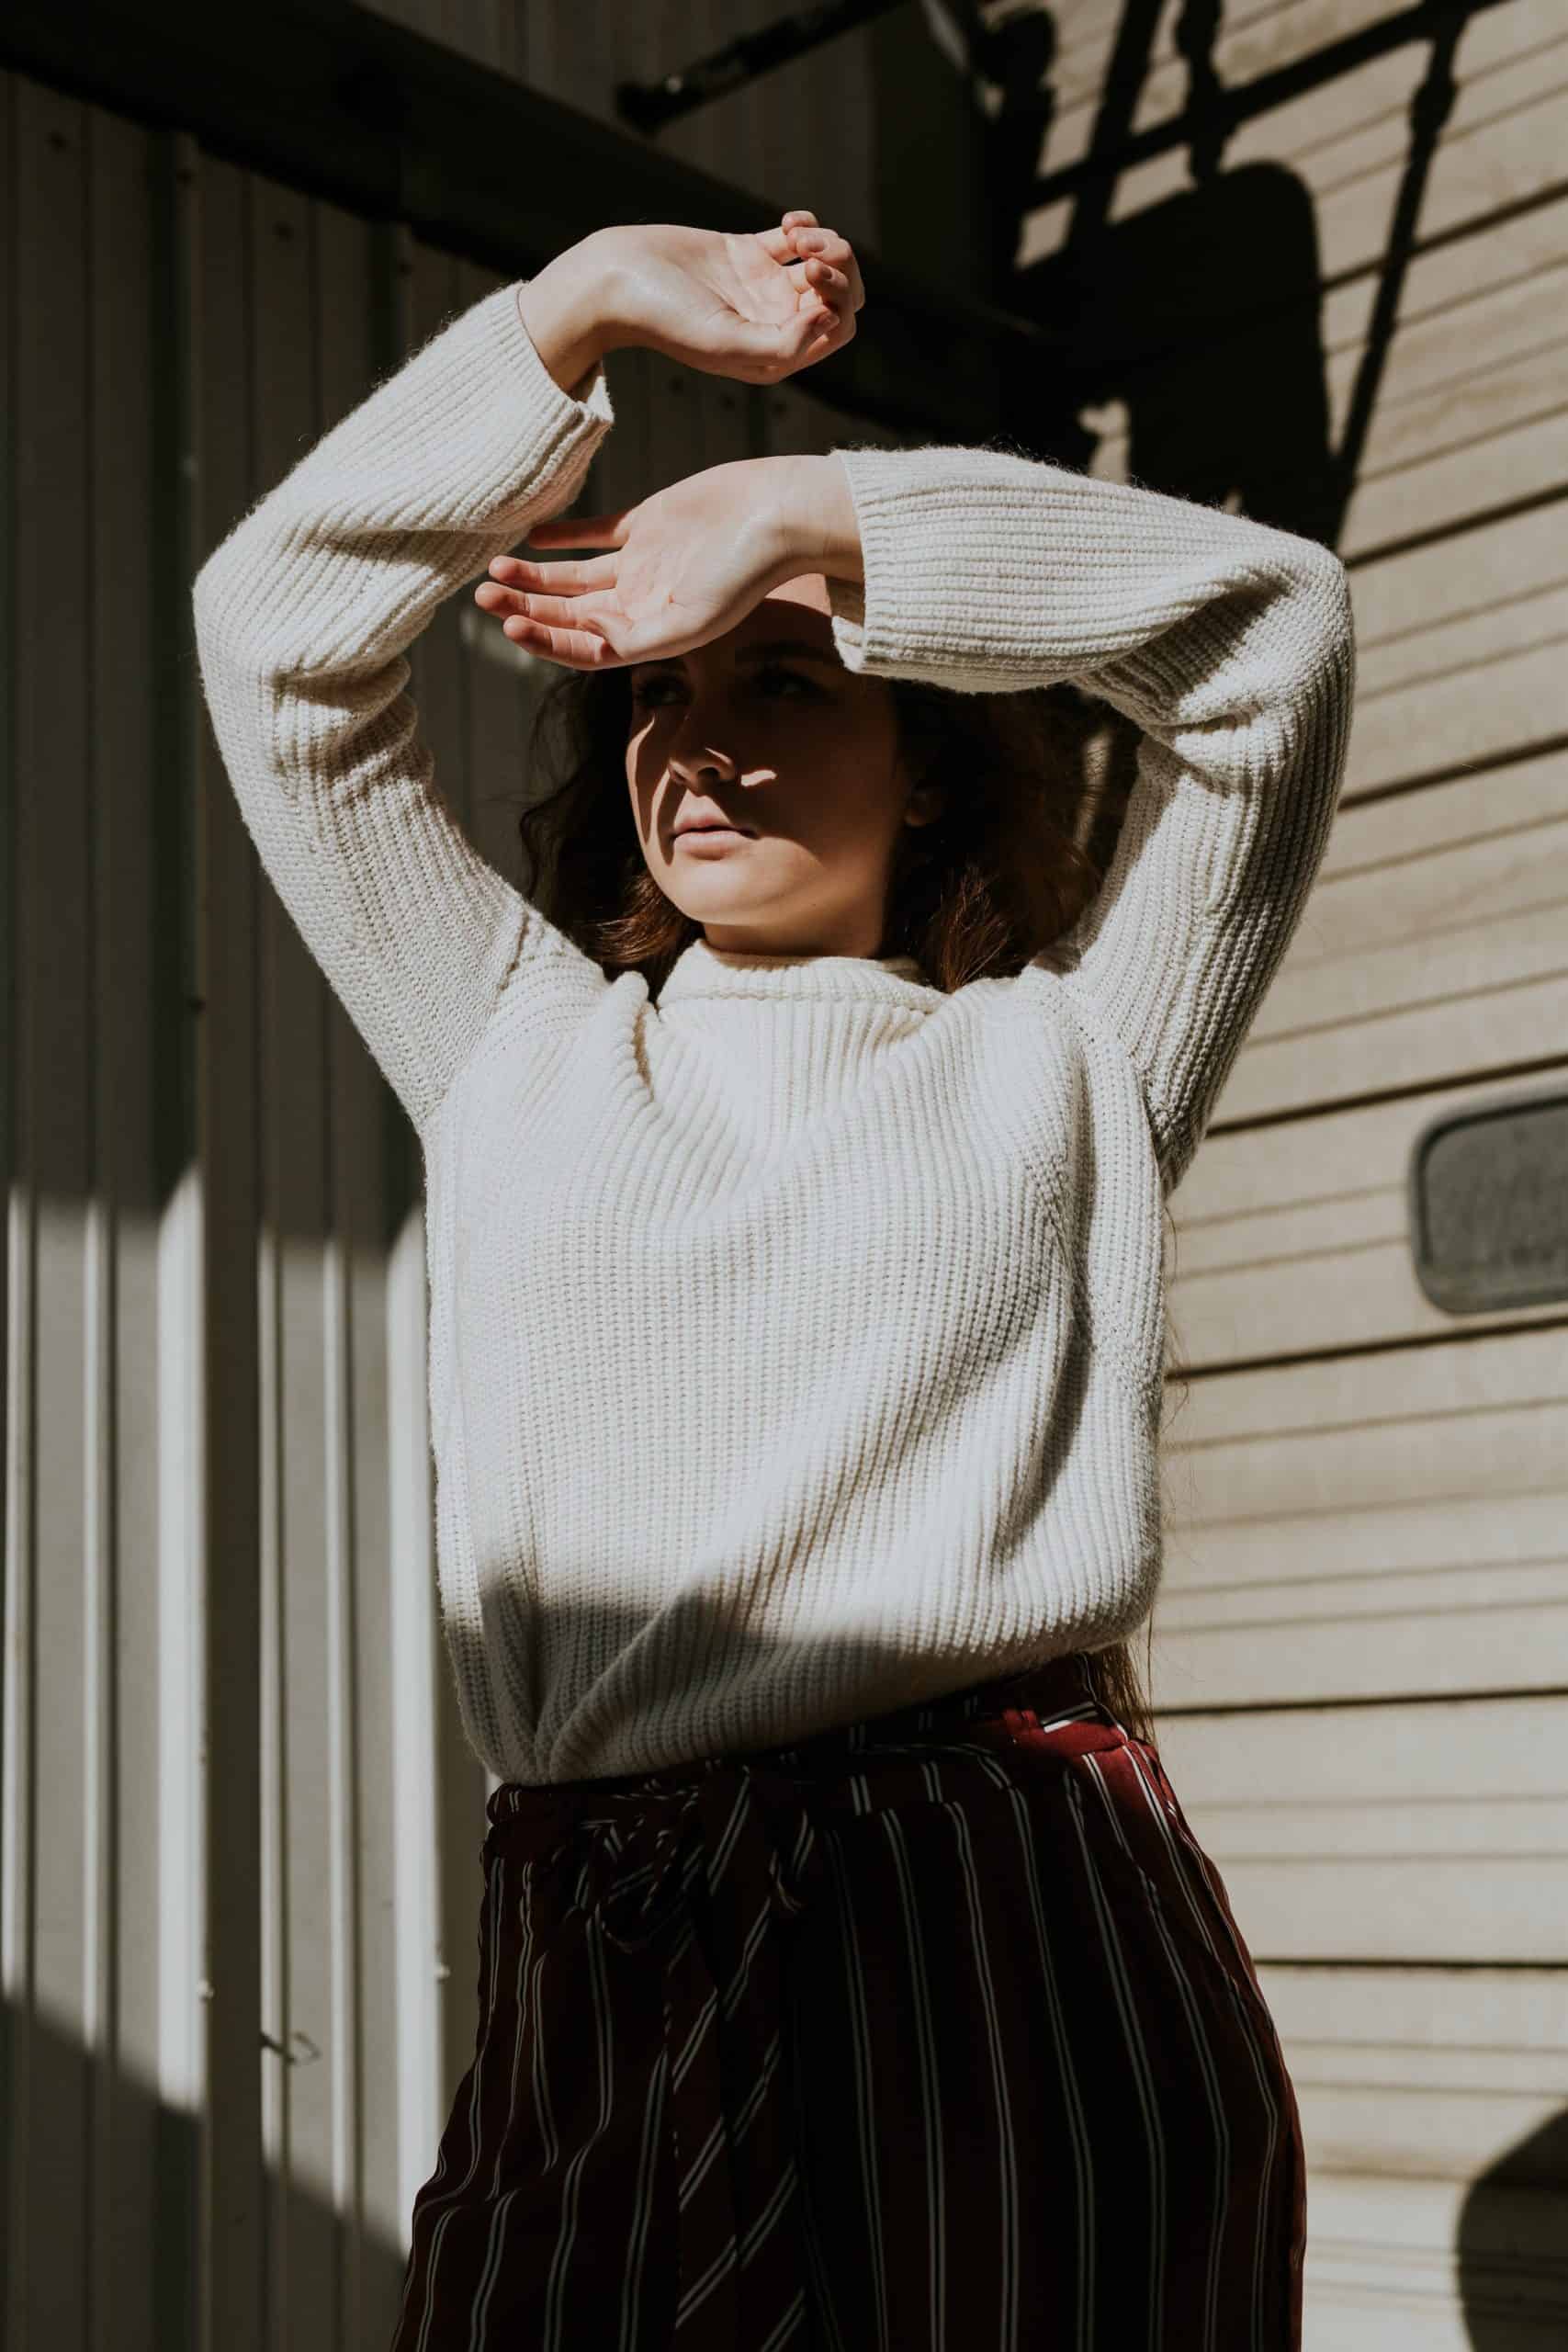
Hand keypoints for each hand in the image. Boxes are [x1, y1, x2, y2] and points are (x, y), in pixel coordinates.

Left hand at [473, 456, 811, 669]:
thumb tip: (583, 633)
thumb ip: (635, 638)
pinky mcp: (647, 525)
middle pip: (570, 613)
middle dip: (526, 606)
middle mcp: (641, 605)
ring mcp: (642, 565)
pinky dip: (564, 536)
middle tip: (483, 594)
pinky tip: (531, 536)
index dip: (544, 641)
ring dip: (535, 576)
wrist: (778, 514)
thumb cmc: (744, 574)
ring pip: (574, 577)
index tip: (508, 624)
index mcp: (650, 635)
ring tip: (495, 569)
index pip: (583, 648)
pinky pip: (595, 535)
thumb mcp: (690, 620)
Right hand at [596, 209, 863, 383]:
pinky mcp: (750, 253)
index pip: (837, 328)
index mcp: (776, 353)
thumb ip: (782, 345)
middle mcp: (775, 322)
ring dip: (825, 241)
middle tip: (810, 254)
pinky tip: (786, 222)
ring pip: (825, 262)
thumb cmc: (666, 319)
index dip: (839, 299)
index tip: (809, 276)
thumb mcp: (725, 344)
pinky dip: (806, 223)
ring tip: (797, 234)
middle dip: (840, 268)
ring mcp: (764, 287)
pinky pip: (800, 237)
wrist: (619, 280)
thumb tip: (829, 317)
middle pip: (840, 295)